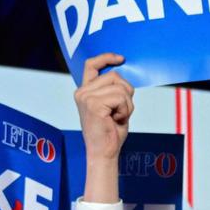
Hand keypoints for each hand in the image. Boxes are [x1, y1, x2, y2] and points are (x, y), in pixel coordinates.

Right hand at [74, 53, 134, 202]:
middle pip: (115, 76)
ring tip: (117, 117)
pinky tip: (116, 120)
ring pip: (121, 88)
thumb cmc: (110, 130)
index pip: (91, 65)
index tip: (121, 58)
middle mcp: (82, 92)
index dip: (106, 58)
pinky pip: (122, 98)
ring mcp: (86, 98)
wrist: (104, 151)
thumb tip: (124, 72)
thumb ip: (113, 89)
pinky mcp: (94, 104)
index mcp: (85, 91)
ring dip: (127, 104)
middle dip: (127, 93)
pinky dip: (126, 110)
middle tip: (120, 111)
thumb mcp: (112, 105)